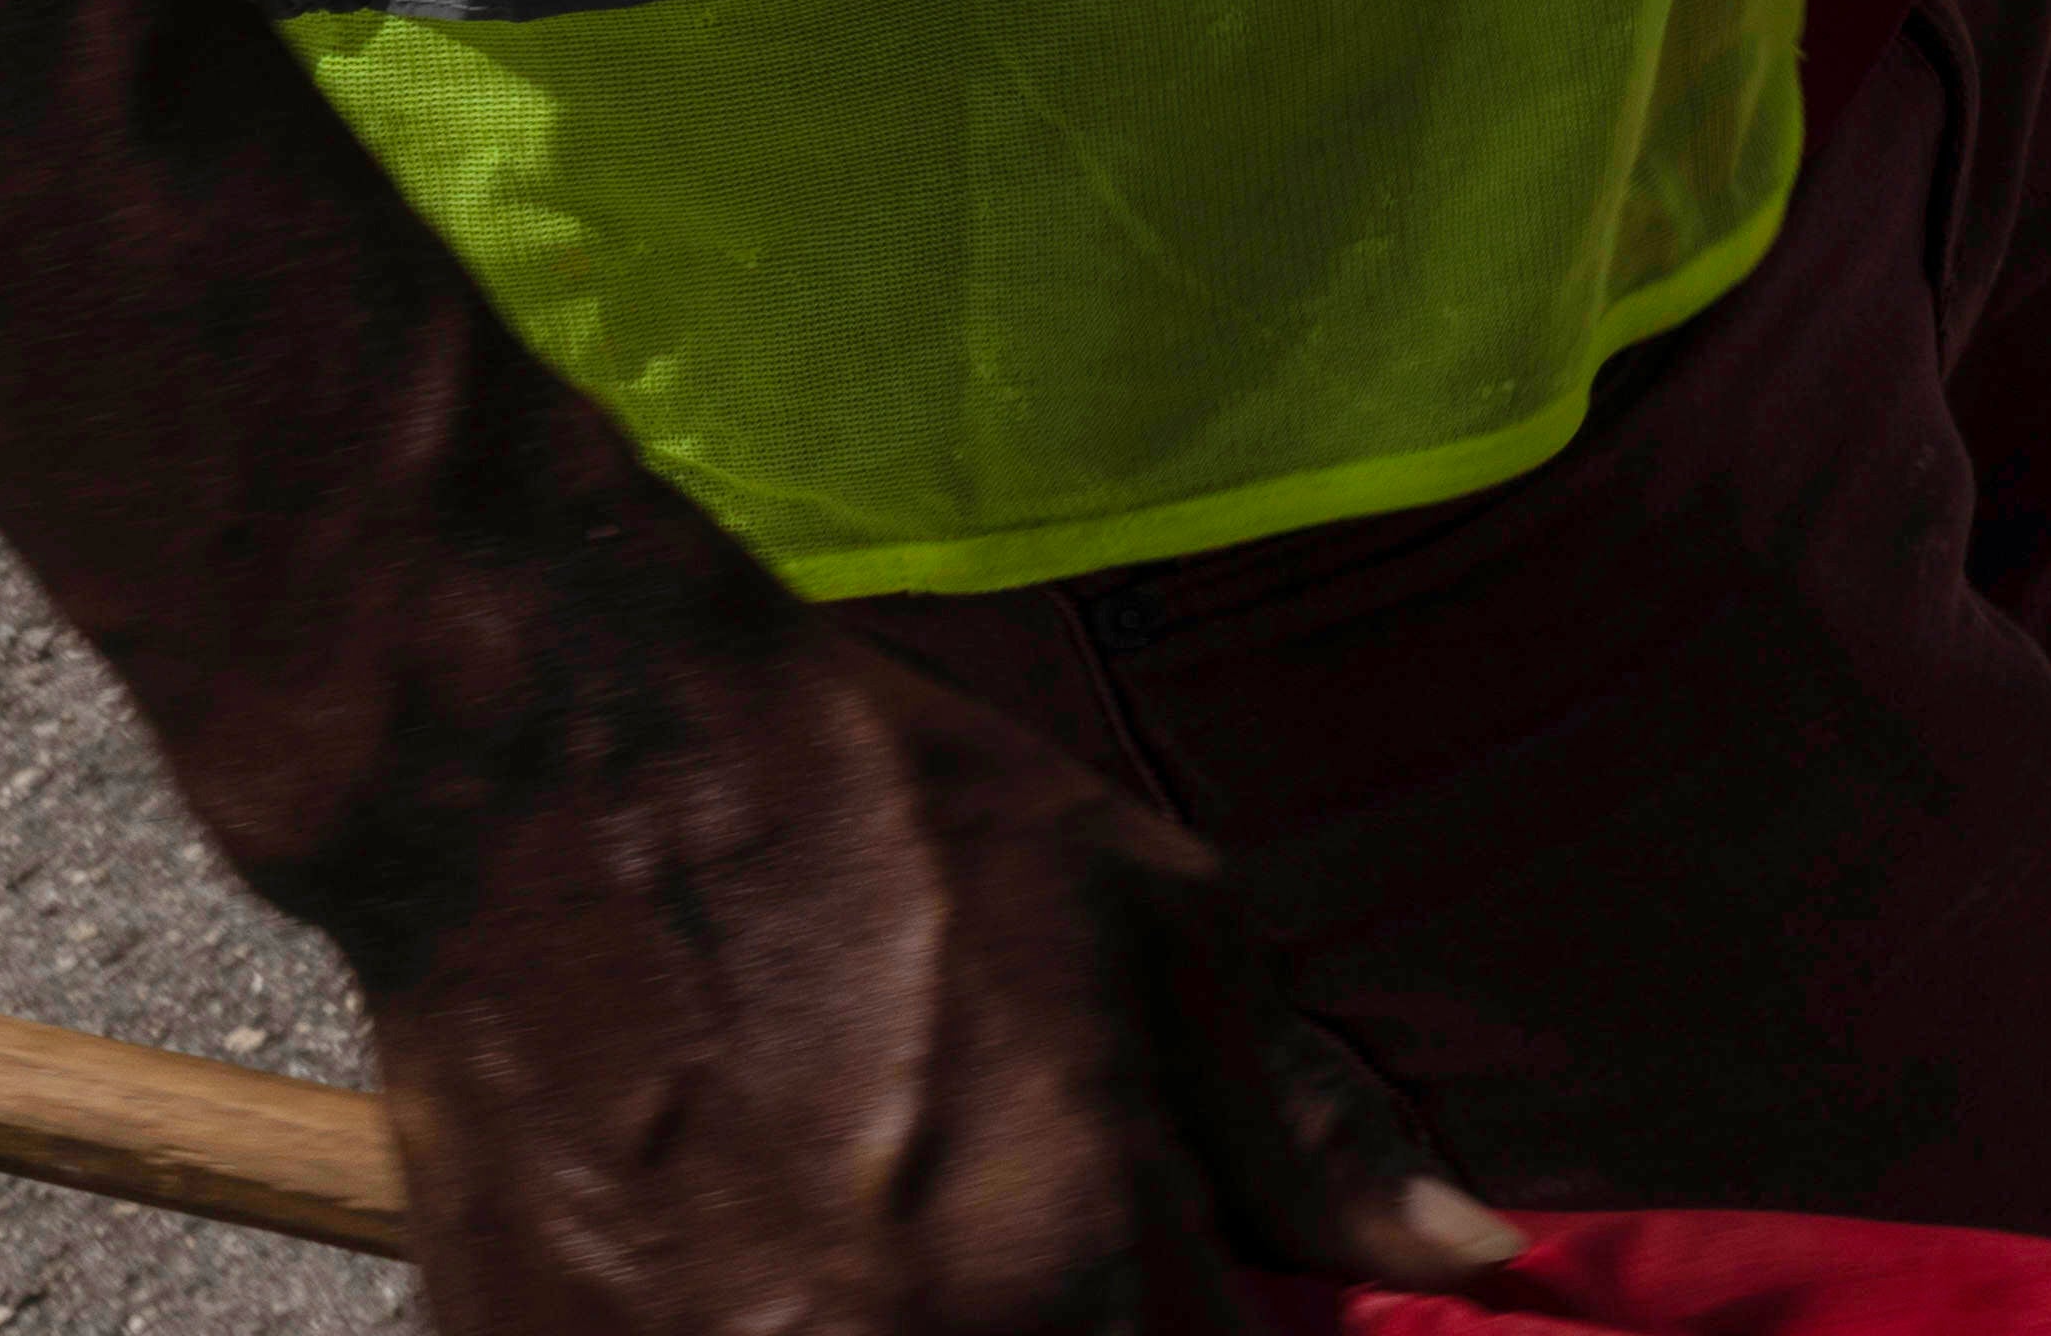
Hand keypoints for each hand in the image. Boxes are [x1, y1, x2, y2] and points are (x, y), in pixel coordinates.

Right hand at [363, 623, 1510, 1335]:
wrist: (576, 771)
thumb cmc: (893, 819)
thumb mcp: (1160, 928)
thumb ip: (1305, 1135)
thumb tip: (1474, 1256)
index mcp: (1072, 1257)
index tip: (1184, 1300)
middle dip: (1078, 1335)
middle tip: (1014, 1257)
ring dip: (923, 1332)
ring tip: (861, 1236)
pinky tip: (767, 1267)